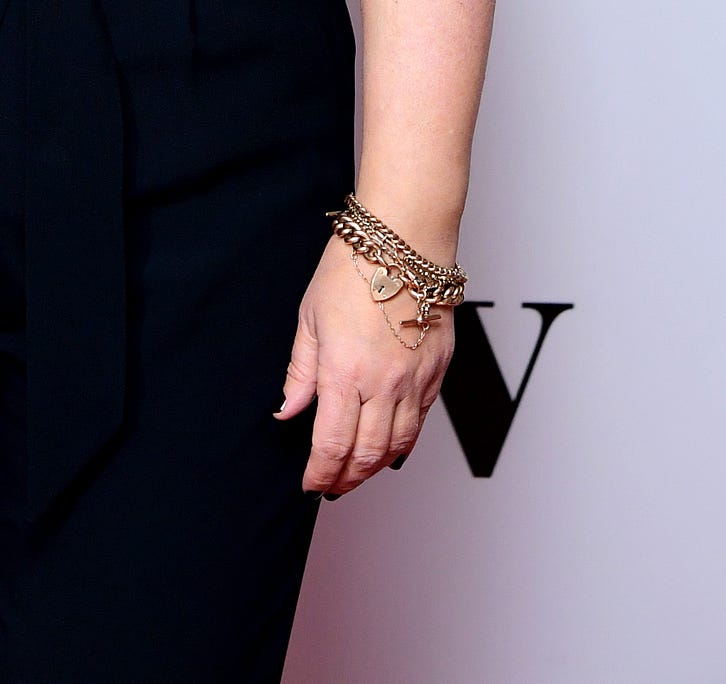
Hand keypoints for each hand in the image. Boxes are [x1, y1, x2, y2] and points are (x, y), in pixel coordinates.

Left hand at [273, 233, 453, 496]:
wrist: (403, 241)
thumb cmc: (352, 269)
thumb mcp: (310, 318)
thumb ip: (300, 371)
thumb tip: (288, 410)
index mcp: (344, 371)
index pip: (332, 444)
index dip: (320, 472)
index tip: (310, 483)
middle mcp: (383, 383)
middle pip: (367, 455)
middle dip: (347, 478)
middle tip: (332, 485)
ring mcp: (415, 380)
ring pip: (399, 444)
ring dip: (376, 467)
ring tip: (358, 472)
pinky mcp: (437, 372)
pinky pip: (421, 420)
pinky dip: (404, 441)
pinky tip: (390, 446)